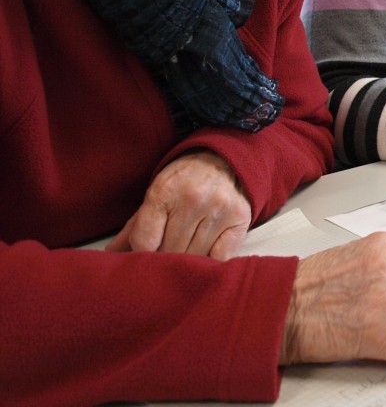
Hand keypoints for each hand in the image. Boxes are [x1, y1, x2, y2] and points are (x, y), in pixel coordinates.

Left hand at [105, 150, 251, 259]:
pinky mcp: (240, 218)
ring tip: (186, 250)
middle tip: (167, 252)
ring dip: (188, 259)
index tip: (147, 251)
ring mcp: (219, 209)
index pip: (145, 242)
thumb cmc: (183, 181)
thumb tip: (111, 255)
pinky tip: (206, 252)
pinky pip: (221, 256)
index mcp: (164, 191)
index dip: (142, 253)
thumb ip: (135, 226)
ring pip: (195, 256)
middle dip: (165, 256)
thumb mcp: (155, 194)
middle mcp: (193, 199)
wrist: (222, 159)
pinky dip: (211, 260)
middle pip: (170, 251)